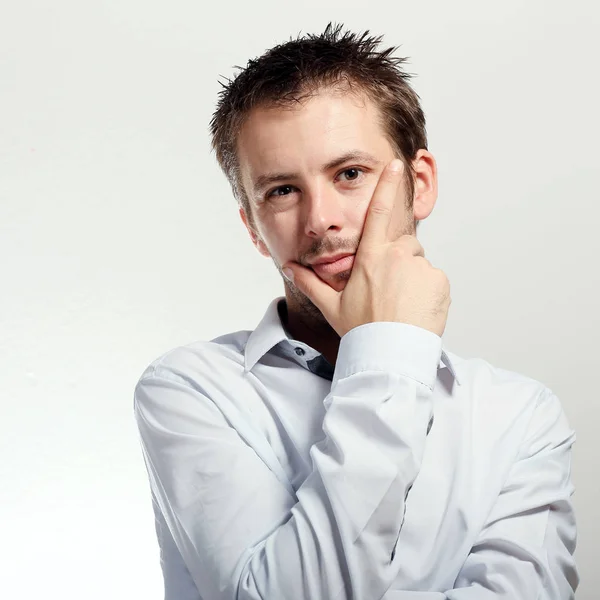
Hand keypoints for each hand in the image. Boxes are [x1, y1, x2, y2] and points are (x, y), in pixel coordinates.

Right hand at [282, 159, 450, 337]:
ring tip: (401, 304)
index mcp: (370, 257)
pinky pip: (433, 279)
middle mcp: (396, 256)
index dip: (386, 185)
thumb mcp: (332, 305)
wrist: (390, 354)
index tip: (394, 164)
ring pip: (418, 264)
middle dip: (398, 260)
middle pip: (402, 245)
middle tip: (389, 291)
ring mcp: (420, 268)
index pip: (378, 212)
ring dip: (412, 277)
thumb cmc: (361, 330)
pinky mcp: (438, 281)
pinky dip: (427, 290)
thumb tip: (289, 267)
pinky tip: (415, 309)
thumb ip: (310, 282)